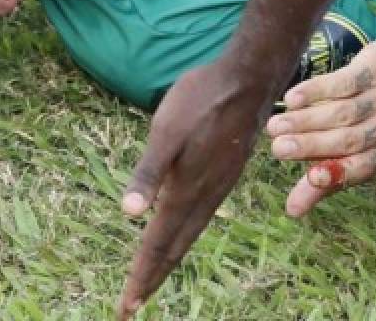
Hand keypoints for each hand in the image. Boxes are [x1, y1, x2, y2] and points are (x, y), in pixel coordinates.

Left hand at [117, 54, 281, 318]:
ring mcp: (218, 186)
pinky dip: (184, 236)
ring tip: (151, 278)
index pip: (158, 243)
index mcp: (186, 190)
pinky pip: (201, 217)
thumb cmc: (202, 99)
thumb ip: (148, 174)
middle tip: (130, 308)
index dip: (141, 275)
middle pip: (174, 248)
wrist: (248, 78)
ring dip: (168, 259)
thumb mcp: (165, 132)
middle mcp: (204, 196)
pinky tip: (181, 231)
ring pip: (189, 234)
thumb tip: (128, 214)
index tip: (126, 307)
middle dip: (151, 278)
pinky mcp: (225, 173)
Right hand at [266, 36, 375, 216]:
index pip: (361, 168)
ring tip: (276, 126)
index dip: (337, 176)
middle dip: (310, 146)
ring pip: (341, 113)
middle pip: (346, 140)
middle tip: (277, 149)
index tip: (312, 179)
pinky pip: (344, 82)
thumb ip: (328, 177)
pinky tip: (293, 98)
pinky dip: (317, 91)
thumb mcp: (365, 150)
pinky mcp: (375, 71)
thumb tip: (292, 210)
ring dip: (307, 121)